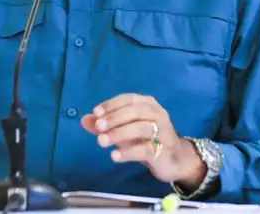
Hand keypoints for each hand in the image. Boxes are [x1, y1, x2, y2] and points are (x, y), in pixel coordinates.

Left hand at [81, 93, 205, 188]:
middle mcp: (158, 114)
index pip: (128, 99)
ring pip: (140, 128)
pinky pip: (145, 149)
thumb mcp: (124, 130)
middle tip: (98, 127)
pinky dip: (128, 152)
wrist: (174, 160)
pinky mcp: (164, 150)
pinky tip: (114, 156)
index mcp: (148, 104)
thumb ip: (105, 124)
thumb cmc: (146, 140)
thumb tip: (84, 120)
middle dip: (114, 118)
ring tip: (101, 142)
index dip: (112, 105)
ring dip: (119, 134)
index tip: (96, 113)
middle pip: (135, 111)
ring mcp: (163, 132)